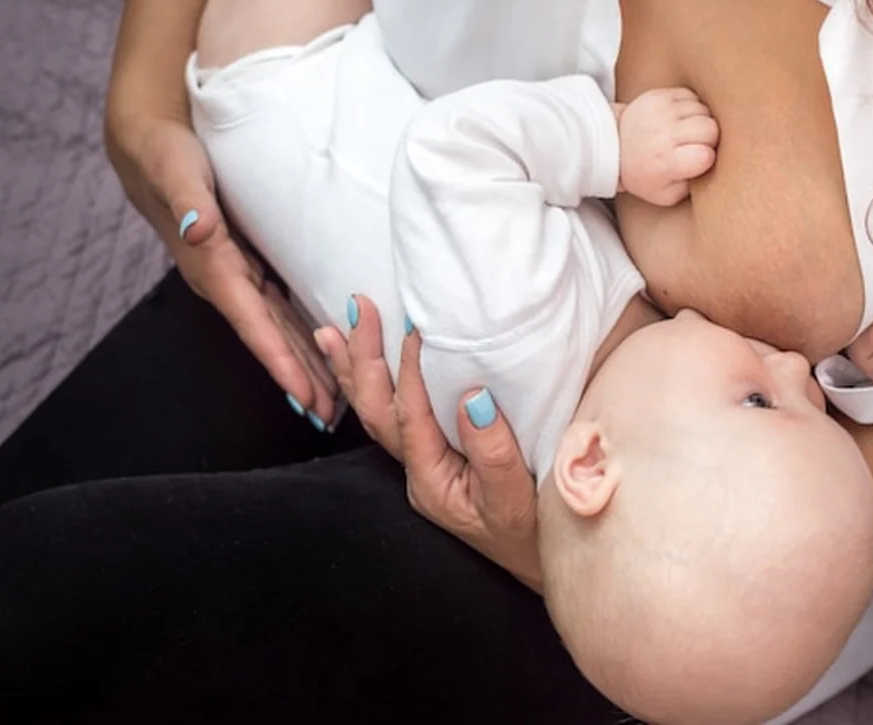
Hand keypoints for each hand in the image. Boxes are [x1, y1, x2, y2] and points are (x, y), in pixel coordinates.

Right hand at [105, 111, 337, 423]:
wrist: (148, 138)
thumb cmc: (165, 153)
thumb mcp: (175, 170)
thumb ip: (187, 201)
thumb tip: (197, 229)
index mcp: (212, 266)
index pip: (252, 323)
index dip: (279, 360)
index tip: (304, 395)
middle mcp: (223, 279)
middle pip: (268, 338)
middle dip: (298, 377)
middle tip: (330, 416)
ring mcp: (236, 274)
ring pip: (276, 328)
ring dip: (302, 362)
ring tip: (331, 397)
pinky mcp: (246, 261)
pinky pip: (277, 307)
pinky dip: (299, 332)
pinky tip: (322, 346)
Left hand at [314, 297, 542, 590]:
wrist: (540, 562)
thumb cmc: (532, 534)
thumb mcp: (516, 498)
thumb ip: (494, 451)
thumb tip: (474, 396)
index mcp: (430, 480)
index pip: (410, 416)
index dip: (411, 370)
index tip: (415, 325)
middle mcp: (416, 469)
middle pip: (376, 409)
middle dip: (362, 357)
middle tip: (357, 309)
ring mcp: (421, 463)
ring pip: (377, 410)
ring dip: (355, 367)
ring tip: (332, 328)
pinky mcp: (433, 455)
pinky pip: (393, 413)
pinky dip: (375, 383)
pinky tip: (363, 359)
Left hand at [616, 87, 718, 205]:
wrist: (614, 147)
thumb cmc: (644, 174)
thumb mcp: (667, 195)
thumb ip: (693, 187)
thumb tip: (713, 167)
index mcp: (665, 163)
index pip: (705, 155)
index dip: (708, 158)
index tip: (698, 160)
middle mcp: (663, 134)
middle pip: (711, 128)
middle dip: (710, 138)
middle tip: (695, 146)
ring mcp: (661, 111)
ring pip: (704, 110)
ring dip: (701, 122)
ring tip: (685, 133)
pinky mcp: (660, 95)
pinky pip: (693, 97)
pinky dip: (692, 108)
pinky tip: (680, 120)